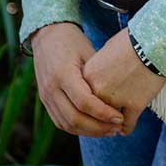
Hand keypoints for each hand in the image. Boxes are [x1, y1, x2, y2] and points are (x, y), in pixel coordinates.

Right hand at [31, 22, 127, 137]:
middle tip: (117, 128)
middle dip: (98, 128)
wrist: (47, 34)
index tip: (120, 118)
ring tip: (108, 131)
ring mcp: (45, 96)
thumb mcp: (88, 53)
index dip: (103, 114)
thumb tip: (118, 98)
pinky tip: (93, 128)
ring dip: (89, 132)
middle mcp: (51, 88)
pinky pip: (60, 122)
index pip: (84, 102)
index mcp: (63, 74)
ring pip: (67, 124)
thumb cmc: (73, 41)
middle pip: (75, 119)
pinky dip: (77, 128)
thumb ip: (98, 76)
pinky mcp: (44, 100)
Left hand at [83, 26, 165, 134]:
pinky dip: (127, 128)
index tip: (92, 109)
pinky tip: (126, 128)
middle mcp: (98, 91)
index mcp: (88, 76)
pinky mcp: (135, 106)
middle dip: (98, 120)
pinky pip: (127, 125)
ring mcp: (116, 100)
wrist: (152, 42)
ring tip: (115, 127)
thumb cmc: (130, 42)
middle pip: (93, 113)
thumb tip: (97, 78)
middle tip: (102, 124)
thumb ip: (97, 69)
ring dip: (112, 125)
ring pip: (109, 122)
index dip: (87, 105)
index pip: (82, 98)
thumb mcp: (106, 51)